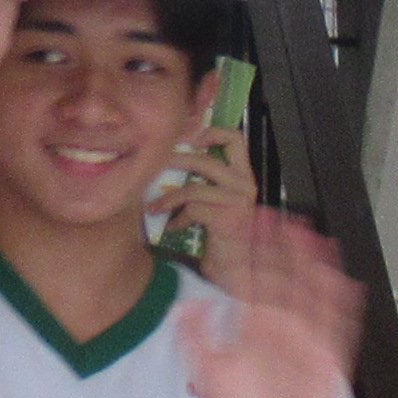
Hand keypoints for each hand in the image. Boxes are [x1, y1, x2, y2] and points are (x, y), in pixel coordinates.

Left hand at [153, 111, 257, 257]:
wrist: (235, 265)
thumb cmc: (222, 231)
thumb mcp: (217, 199)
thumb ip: (205, 180)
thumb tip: (169, 160)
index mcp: (243, 175)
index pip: (236, 138)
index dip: (212, 132)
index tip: (190, 139)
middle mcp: (245, 184)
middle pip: (206, 161)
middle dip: (175, 163)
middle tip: (155, 169)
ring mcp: (238, 201)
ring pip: (194, 189)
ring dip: (168, 198)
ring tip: (153, 207)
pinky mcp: (227, 219)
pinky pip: (193, 210)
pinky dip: (177, 219)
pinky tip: (172, 227)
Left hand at [181, 207, 364, 397]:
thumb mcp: (209, 376)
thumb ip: (197, 340)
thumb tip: (185, 305)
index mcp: (251, 329)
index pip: (250, 280)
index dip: (248, 250)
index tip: (245, 221)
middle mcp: (278, 329)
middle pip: (280, 278)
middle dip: (278, 247)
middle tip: (276, 215)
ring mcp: (304, 341)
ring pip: (307, 294)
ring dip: (309, 265)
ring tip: (307, 234)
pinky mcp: (326, 358)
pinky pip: (334, 326)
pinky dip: (338, 303)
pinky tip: (339, 277)